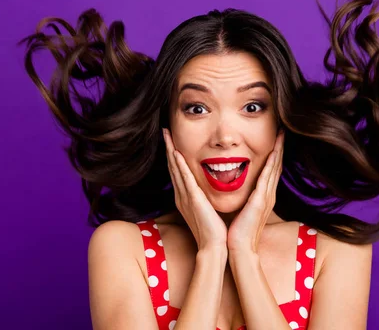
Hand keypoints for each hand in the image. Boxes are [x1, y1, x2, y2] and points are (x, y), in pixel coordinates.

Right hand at [162, 128, 227, 251]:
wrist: (214, 246)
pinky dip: (179, 165)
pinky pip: (184, 178)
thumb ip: (204, 198)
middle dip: (168, 148)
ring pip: (176, 169)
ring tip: (167, 135)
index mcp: (185, 197)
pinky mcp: (193, 199)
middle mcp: (182, 195)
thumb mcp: (206, 209)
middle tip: (165, 131)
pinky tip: (176, 153)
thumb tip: (207, 188)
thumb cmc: (214, 230)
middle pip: (172, 167)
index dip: (173, 155)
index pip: (178, 171)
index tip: (171, 140)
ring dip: (170, 151)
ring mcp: (185, 197)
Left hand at [227, 130, 284, 253]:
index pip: (271, 170)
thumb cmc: (237, 231)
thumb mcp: (243, 209)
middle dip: (280, 147)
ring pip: (275, 168)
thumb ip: (243, 197)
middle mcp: (268, 194)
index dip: (275, 153)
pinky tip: (274, 151)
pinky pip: (267, 177)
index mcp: (263, 196)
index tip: (276, 138)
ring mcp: (266, 197)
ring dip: (279, 150)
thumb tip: (238, 187)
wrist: (238, 248)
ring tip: (282, 135)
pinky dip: (272, 163)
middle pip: (277, 165)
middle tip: (283, 130)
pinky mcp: (261, 200)